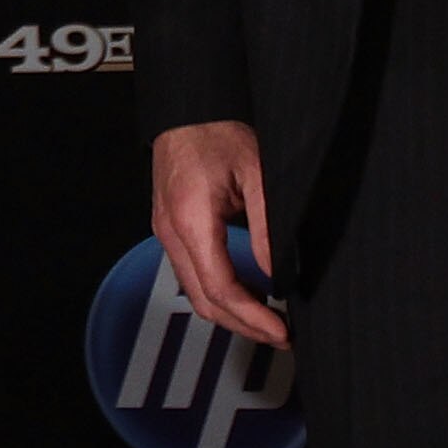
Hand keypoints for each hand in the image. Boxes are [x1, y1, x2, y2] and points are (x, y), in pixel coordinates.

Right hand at [150, 120, 286, 348]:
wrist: (188, 111)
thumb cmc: (219, 134)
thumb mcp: (257, 175)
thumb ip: (267, 227)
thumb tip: (279, 276)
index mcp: (191, 219)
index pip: (220, 287)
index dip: (252, 317)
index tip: (280, 330)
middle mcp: (171, 232)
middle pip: (204, 301)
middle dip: (243, 326)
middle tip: (281, 336)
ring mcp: (166, 232)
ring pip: (195, 293)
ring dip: (231, 314)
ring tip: (268, 322)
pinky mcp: (170, 229)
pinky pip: (192, 275)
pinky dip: (219, 294)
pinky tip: (247, 296)